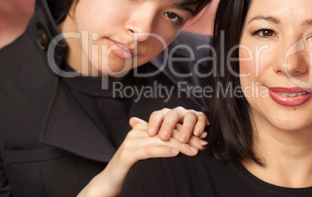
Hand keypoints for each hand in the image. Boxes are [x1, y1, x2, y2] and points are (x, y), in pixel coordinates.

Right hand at [78, 118, 199, 196]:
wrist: (109, 182)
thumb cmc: (131, 170)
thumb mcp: (146, 154)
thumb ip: (159, 146)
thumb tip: (181, 145)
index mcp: (142, 129)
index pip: (168, 127)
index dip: (186, 131)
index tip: (202, 136)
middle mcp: (136, 132)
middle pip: (166, 132)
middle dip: (187, 137)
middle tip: (202, 143)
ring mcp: (131, 142)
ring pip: (160, 140)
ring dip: (179, 144)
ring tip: (194, 150)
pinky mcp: (127, 154)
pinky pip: (148, 150)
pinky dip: (163, 151)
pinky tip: (175, 153)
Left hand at [146, 106, 208, 148]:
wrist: (189, 136)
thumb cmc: (171, 135)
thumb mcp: (158, 131)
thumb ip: (146, 127)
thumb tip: (131, 121)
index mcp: (165, 115)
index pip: (157, 115)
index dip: (154, 124)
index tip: (150, 134)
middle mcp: (177, 112)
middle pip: (172, 115)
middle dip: (168, 126)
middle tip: (163, 138)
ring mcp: (190, 114)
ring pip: (188, 116)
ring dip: (185, 128)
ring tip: (182, 140)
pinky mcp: (201, 117)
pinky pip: (201, 118)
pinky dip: (200, 125)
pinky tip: (197, 134)